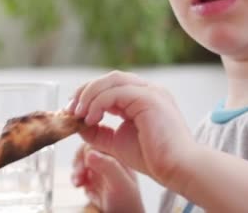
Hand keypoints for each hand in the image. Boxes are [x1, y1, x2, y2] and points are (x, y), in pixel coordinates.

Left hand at [67, 71, 195, 187]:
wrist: (177, 169)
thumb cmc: (153, 158)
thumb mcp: (117, 142)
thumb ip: (98, 131)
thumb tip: (78, 124)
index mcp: (143, 97)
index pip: (111, 85)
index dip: (88, 94)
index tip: (72, 110)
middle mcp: (148, 90)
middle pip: (109, 78)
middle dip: (85, 91)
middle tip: (70, 109)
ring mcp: (150, 91)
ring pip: (111, 80)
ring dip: (89, 95)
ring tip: (78, 114)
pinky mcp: (149, 98)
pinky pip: (116, 92)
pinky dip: (98, 103)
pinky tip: (91, 119)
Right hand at [72, 143, 143, 212]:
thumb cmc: (129, 206)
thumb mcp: (119, 184)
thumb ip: (108, 166)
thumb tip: (90, 152)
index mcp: (119, 157)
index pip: (99, 143)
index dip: (87, 151)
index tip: (81, 162)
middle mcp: (111, 163)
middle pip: (88, 152)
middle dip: (79, 163)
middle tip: (78, 175)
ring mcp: (103, 173)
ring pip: (83, 163)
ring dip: (76, 172)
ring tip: (77, 183)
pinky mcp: (96, 184)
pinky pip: (83, 176)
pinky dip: (78, 181)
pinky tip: (82, 188)